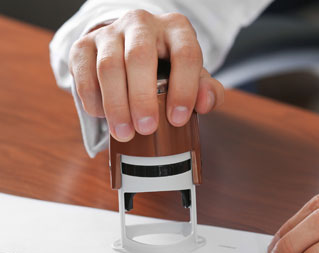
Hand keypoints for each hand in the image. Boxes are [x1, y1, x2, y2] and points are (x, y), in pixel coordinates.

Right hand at [69, 10, 223, 141]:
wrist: (127, 50)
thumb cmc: (165, 68)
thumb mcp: (190, 76)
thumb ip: (204, 89)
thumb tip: (206, 103)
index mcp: (175, 29)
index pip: (185, 54)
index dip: (183, 89)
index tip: (177, 120)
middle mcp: (142, 24)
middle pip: (140, 57)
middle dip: (143, 98)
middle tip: (146, 129)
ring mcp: (110, 33)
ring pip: (109, 66)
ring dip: (116, 104)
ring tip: (124, 133)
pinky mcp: (84, 46)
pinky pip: (84, 74)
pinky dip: (93, 99)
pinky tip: (103, 115)